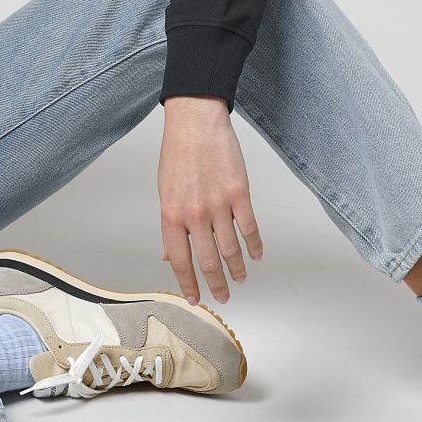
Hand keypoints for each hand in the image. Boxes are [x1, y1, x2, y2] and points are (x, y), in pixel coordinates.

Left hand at [158, 96, 262, 304]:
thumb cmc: (178, 154)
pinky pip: (250, 227)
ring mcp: (218, 205)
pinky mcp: (239, 193)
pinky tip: (256, 256)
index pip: (180, 261)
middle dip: (215, 284)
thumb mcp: (164, 192)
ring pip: (231, 249)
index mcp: (171, 216)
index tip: (194, 299)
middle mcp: (194, 215)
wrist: (195, 122)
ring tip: (240, 280)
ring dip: (236, 269)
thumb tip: (168, 255)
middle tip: (222, 297)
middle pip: (207, 261)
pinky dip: (255, 245)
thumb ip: (169, 226)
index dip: (188, 284)